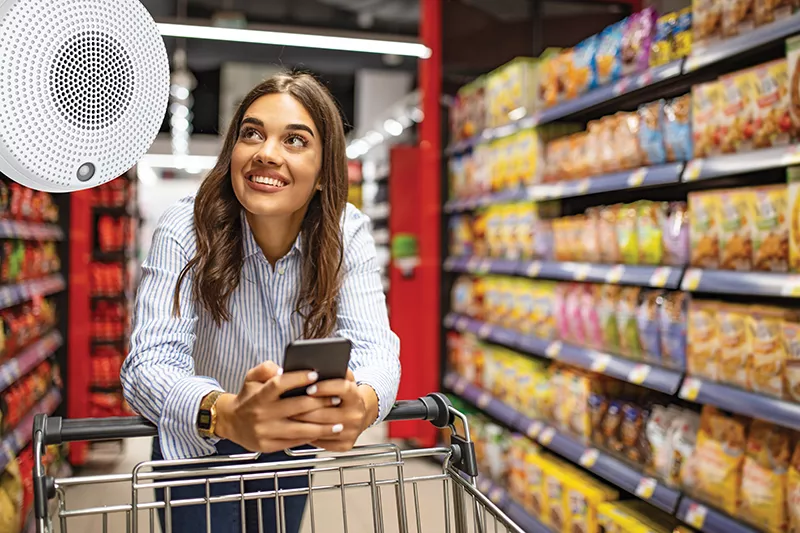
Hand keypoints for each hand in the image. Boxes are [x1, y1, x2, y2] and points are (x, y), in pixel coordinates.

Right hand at [213, 361, 344, 453]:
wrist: (230, 422)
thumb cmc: (248, 397)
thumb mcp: (251, 378)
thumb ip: (265, 368)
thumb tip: (283, 369)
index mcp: (258, 395)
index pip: (279, 384)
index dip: (297, 378)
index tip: (315, 374)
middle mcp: (262, 414)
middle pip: (296, 407)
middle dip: (320, 403)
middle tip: (336, 398)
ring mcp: (265, 432)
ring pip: (299, 429)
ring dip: (322, 426)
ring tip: (338, 423)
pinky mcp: (268, 446)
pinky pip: (294, 442)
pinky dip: (311, 437)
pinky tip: (324, 433)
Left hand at [292, 370, 378, 451]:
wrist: (360, 414)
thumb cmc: (343, 394)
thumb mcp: (342, 377)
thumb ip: (332, 369)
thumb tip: (312, 366)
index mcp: (355, 395)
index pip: (343, 388)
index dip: (325, 387)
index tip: (308, 388)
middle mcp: (356, 414)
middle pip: (326, 412)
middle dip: (304, 408)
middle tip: (287, 405)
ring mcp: (352, 431)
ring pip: (322, 428)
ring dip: (302, 423)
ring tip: (287, 416)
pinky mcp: (345, 445)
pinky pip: (321, 442)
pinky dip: (308, 436)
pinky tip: (297, 429)